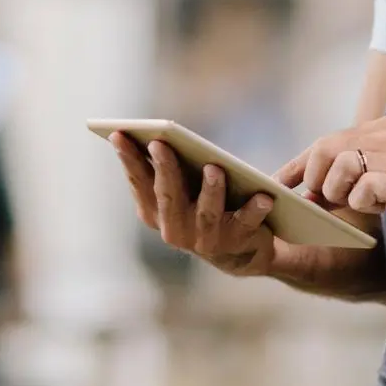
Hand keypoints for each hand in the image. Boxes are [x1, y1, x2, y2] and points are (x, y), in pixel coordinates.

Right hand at [111, 132, 276, 276]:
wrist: (241, 251)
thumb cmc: (206, 206)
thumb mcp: (184, 187)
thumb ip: (170, 166)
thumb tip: (158, 135)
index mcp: (155, 213)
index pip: (139, 183)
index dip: (128, 159)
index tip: (119, 134)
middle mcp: (175, 230)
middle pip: (168, 196)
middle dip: (164, 169)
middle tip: (160, 144)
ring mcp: (205, 239)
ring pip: (206, 212)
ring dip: (210, 189)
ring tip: (215, 168)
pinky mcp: (237, 242)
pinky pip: (246, 222)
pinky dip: (255, 209)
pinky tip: (265, 196)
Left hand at [275, 116, 385, 241]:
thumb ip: (357, 176)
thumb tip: (315, 194)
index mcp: (380, 130)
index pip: (325, 142)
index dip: (297, 165)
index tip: (279, 184)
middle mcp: (383, 135)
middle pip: (324, 148)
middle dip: (314, 179)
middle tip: (321, 202)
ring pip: (338, 166)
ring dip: (338, 193)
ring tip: (359, 204)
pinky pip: (361, 189)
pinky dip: (362, 203)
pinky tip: (382, 207)